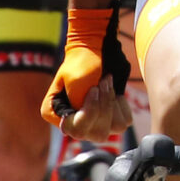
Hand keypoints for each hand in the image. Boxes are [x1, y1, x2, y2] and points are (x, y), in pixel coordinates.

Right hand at [45, 6, 131, 134]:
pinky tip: (115, 91)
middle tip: (102, 83)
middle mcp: (73, 121)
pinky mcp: (109, 116)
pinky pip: (124, 123)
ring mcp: (92, 121)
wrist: (100, 47)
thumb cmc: (85, 60)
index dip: (89, 112)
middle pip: (96, 133)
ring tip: (107, 83)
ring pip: (112, 130)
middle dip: (104, 107)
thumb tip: (90, 122)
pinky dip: (122, 105)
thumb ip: (79, 105)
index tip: (93, 89)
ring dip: (112, 103)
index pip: (75, 129)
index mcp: (56, 114)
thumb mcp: (77, 81)